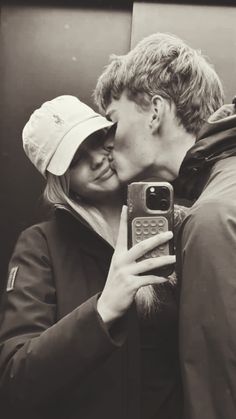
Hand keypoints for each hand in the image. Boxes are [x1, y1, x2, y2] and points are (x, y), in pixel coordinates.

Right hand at [97, 206, 174, 324]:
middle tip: (168, 233)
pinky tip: (166, 277)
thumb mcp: (120, 267)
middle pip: (141, 246)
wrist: (107, 304)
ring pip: (148, 263)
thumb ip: (131, 257)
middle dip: (157, 239)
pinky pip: (149, 279)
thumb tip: (150, 249)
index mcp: (118, 254)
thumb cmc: (117, 283)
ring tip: (174, 257)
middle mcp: (121, 261)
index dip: (123, 220)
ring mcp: (125, 273)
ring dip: (163, 260)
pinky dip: (159, 277)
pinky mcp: (131, 285)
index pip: (121, 234)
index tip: (126, 207)